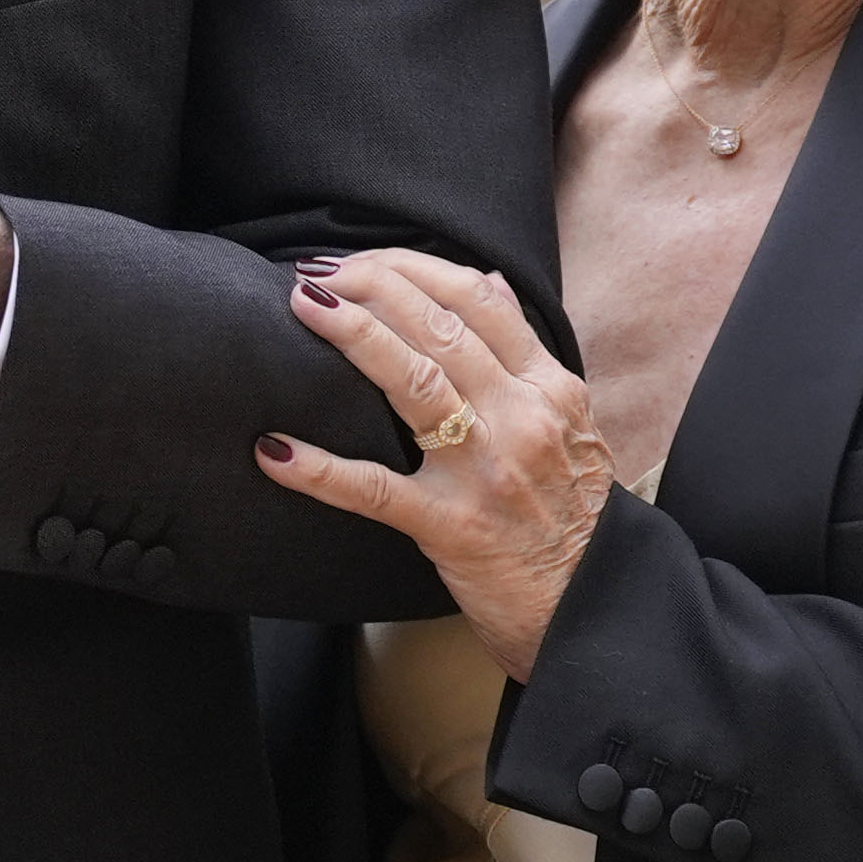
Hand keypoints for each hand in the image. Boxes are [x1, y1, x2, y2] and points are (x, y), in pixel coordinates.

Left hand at [258, 250, 612, 677]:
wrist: (589, 602)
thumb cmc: (568, 509)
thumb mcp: (569, 420)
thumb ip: (525, 352)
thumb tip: (486, 279)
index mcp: (549, 387)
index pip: (476, 300)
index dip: (411, 268)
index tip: (360, 258)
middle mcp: (521, 419)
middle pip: (439, 328)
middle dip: (371, 286)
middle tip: (314, 272)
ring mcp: (485, 472)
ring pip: (413, 382)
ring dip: (352, 335)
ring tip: (300, 306)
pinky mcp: (450, 527)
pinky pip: (374, 490)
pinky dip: (319, 468)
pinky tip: (273, 448)